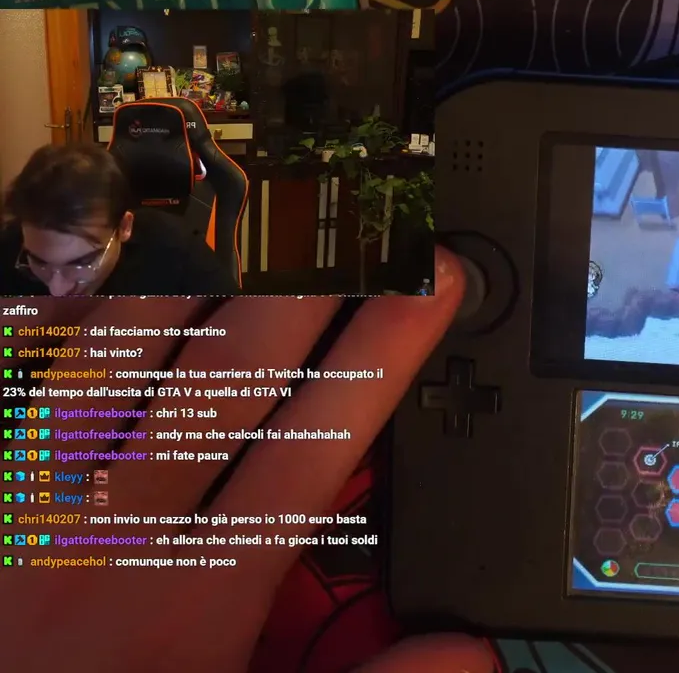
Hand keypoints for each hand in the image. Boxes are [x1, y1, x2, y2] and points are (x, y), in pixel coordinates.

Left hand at [0, 249, 491, 672]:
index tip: (429, 285)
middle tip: (366, 216)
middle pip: (233, 370)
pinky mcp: (0, 489)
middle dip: (312, 281)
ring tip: (266, 213)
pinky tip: (127, 270)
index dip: (383, 349)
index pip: (319, 438)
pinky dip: (86, 313)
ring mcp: (48, 498)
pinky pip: (42, 373)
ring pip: (129, 349)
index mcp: (205, 588)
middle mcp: (128, 526)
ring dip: (202, 272)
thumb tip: (469, 651)